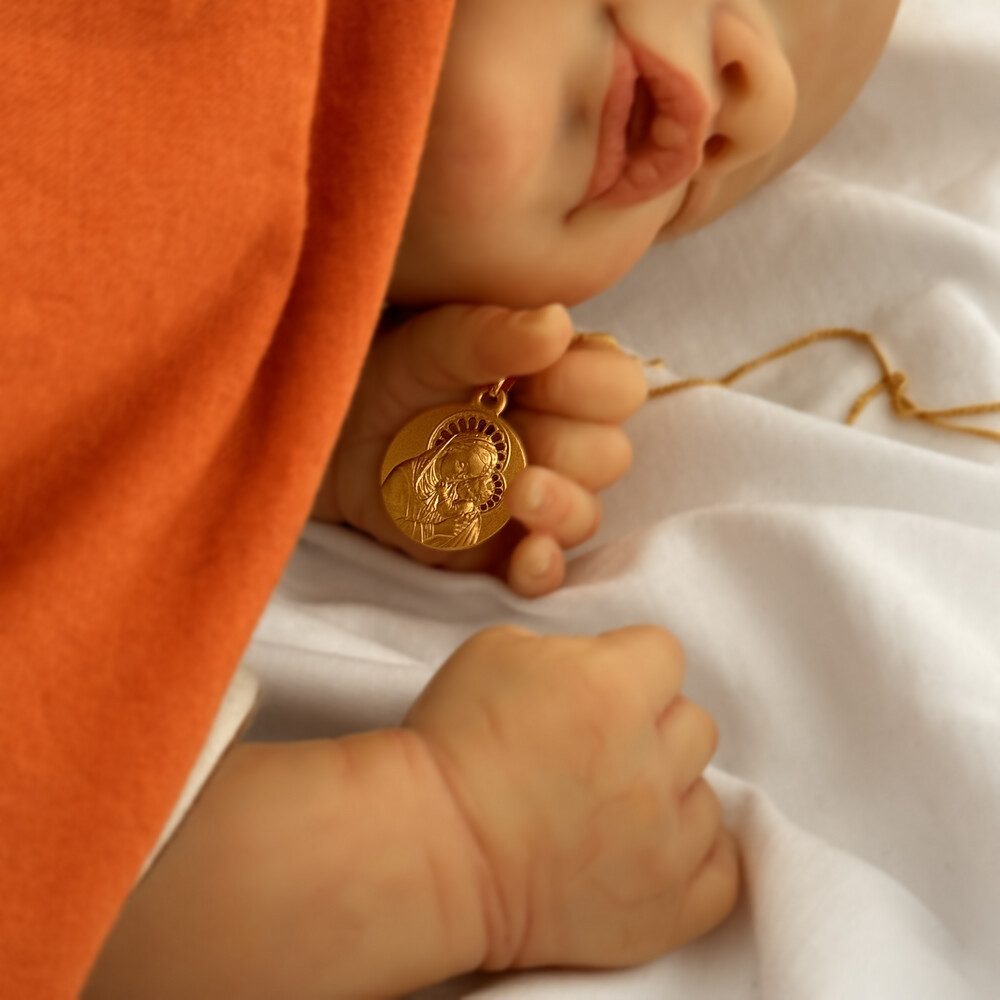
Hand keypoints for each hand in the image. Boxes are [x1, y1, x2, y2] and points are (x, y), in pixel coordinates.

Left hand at [312, 304, 647, 595]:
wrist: (325, 432)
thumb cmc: (383, 374)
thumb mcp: (429, 341)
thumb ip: (490, 334)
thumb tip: (557, 323)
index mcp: (553, 379)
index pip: (618, 388)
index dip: (594, 388)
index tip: (541, 379)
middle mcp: (553, 440)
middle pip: (609, 456)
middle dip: (574, 449)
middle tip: (519, 433)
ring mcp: (525, 499)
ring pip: (585, 516)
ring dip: (564, 507)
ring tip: (520, 492)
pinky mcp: (491, 550)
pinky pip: (539, 571)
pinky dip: (543, 569)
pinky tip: (530, 555)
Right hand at [405, 624, 740, 969]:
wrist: (429, 849)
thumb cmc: (452, 745)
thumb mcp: (498, 651)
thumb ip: (571, 648)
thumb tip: (602, 667)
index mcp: (615, 686)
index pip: (665, 653)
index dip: (630, 663)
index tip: (599, 685)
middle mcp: (650, 762)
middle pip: (694, 723)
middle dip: (653, 725)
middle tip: (601, 744)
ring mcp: (663, 842)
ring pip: (707, 794)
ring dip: (669, 789)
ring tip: (614, 801)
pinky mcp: (663, 909)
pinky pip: (722, 871)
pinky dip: (695, 854)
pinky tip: (657, 844)